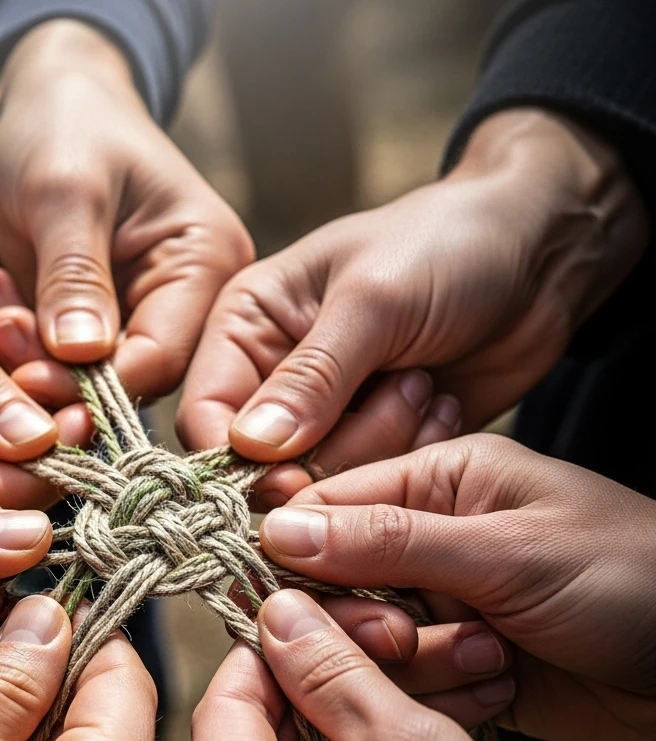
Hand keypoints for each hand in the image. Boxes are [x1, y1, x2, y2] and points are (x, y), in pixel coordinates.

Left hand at [0, 19, 253, 400]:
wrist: (46, 107)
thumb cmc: (66, 126)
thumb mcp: (64, 191)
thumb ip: (74, 274)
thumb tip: (80, 355)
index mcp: (207, 263)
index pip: (163, 355)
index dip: (97, 386)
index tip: (28, 382)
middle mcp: (188, 302)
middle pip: (130, 380)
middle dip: (58, 377)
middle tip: (2, 347)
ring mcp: (144, 316)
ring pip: (90, 381)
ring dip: (31, 361)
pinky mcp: (104, 326)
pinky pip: (62, 365)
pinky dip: (22, 348)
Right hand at [178, 109, 647, 497]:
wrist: (541, 255)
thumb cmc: (449, 246)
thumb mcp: (375, 300)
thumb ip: (312, 377)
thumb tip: (249, 448)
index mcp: (245, 326)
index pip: (206, 416)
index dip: (237, 460)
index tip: (291, 477)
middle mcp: (273, 378)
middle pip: (263, 465)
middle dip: (335, 445)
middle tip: (400, 384)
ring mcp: (326, 418)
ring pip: (321, 483)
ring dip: (383, 443)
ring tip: (424, 380)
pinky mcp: (375, 445)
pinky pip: (372, 487)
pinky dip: (411, 456)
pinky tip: (441, 403)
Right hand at [259, 434, 655, 740]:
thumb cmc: (634, 580)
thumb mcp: (508, 550)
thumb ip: (388, 541)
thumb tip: (278, 531)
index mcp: (441, 480)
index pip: (328, 505)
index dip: (298, 552)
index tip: (289, 598)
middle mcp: (432, 538)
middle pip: (337, 580)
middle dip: (369, 618)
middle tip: (413, 635)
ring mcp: (444, 602)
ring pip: (367, 639)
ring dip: (418, 661)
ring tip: (491, 657)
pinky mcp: (458, 661)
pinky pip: (404, 682)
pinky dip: (441, 694)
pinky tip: (500, 685)